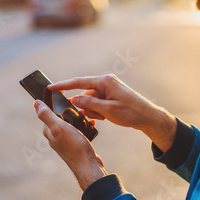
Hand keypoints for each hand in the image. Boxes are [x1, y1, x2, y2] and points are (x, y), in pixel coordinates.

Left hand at [34, 100, 107, 190]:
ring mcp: (65, 141)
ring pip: (70, 123)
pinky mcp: (75, 144)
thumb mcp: (59, 127)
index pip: (48, 112)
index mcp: (48, 131)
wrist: (88, 165)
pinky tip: (90, 124)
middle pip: (61, 116)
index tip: (64, 95)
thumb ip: (46, 115)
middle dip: (69, 110)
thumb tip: (35, 103)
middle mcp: (55, 136)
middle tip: (79, 106)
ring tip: (86, 115)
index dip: (56, 102)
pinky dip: (84, 125)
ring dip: (78, 117)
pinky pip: (78, 130)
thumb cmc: (74, 146)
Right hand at [48, 75, 176, 151]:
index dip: (63, 85)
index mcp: (105, 81)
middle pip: (85, 93)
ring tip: (105, 117)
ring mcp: (109, 88)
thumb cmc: (131, 112)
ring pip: (91, 100)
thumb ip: (89, 104)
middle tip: (93, 115)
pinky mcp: (111, 95)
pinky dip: (98, 111)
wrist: (148, 117)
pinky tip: (106, 117)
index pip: (79, 82)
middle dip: (85, 106)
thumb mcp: (108, 110)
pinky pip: (98, 103)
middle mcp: (106, 82)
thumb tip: (74, 99)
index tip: (50, 87)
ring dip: (93, 110)